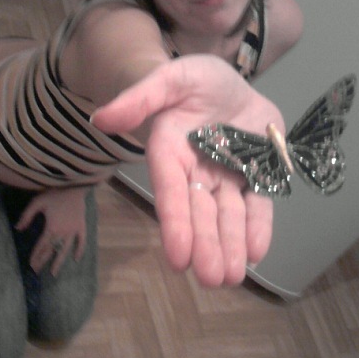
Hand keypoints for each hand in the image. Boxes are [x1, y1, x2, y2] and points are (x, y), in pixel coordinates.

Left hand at [14, 187, 87, 275]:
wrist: (74, 185)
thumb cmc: (54, 193)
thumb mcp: (36, 202)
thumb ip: (26, 216)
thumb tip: (18, 228)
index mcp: (51, 227)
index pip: (41, 246)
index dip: (35, 255)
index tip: (30, 265)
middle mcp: (63, 232)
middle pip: (52, 250)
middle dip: (43, 261)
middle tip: (37, 271)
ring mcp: (74, 231)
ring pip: (65, 249)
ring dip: (59, 262)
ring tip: (54, 273)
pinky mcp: (82, 226)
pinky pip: (82, 242)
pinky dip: (79, 250)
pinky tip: (76, 259)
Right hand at [91, 55, 284, 286]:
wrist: (225, 85)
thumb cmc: (192, 81)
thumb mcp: (169, 78)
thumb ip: (139, 98)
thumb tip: (100, 119)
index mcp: (170, 151)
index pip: (170, 191)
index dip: (174, 223)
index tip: (177, 257)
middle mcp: (196, 172)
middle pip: (200, 212)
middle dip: (206, 245)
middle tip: (210, 279)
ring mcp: (227, 177)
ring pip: (228, 215)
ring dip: (230, 245)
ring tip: (232, 277)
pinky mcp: (255, 175)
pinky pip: (258, 204)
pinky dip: (258, 228)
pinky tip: (256, 253)